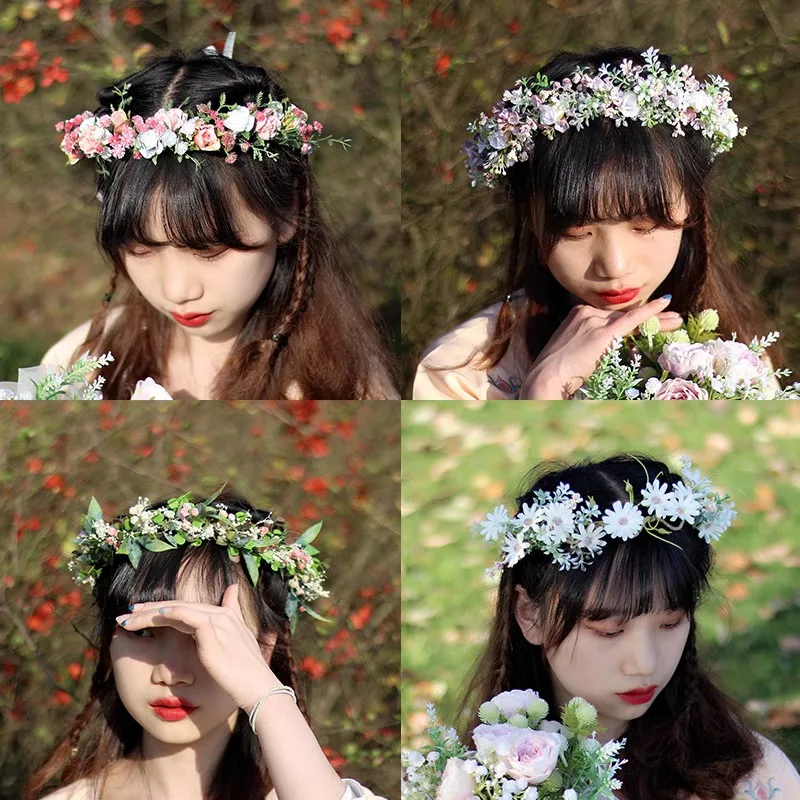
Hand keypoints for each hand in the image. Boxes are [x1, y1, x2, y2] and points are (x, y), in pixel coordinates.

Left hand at [116, 584, 279, 711]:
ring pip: (177, 609)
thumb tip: (230, 617)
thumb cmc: (245, 676)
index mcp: (226, 617)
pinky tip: (152, 617)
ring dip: (150, 613)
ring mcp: (217, 620)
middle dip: (151, 609)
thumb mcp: (237, 652)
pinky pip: (185, 616)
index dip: (165, 609)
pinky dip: (168, 614)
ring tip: (128, 619)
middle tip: (128, 613)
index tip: (143, 614)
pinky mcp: (212, 630)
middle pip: (180, 605)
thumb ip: (229, 639)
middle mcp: (221, 614)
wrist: (257, 688)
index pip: (189, 608)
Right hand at [521, 296, 682, 398]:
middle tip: (670, 316)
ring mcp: (594, 321)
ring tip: (677, 320)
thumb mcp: (569, 354)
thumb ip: (585, 347)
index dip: (633, 319)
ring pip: (631, 319)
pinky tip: (665, 307)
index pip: (611, 317)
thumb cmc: (554, 374)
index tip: (647, 321)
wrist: (545, 377)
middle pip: (623, 315)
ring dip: (657, 319)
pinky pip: (631, 320)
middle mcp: (586, 313)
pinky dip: (649, 313)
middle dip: (648, 318)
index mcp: (577, 315)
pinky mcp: (603, 332)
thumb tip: (595, 358)